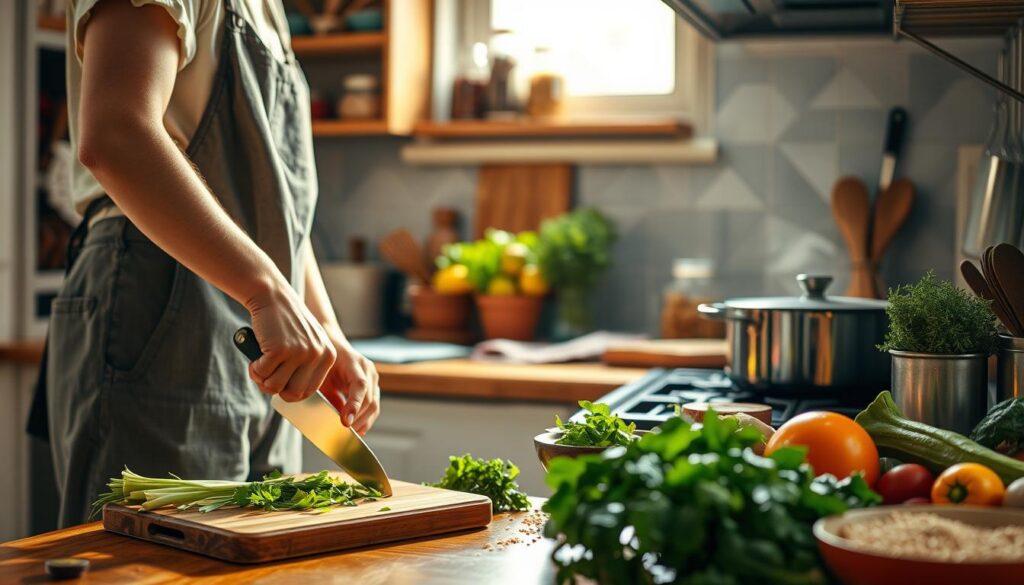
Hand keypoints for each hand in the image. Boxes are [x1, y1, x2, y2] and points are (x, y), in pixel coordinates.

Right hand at [246, 280, 336, 401]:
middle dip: (275, 389)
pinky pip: (261, 374)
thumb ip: (307, 366)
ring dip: (262, 379)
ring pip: (274, 387)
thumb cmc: (286, 322)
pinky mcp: (279, 350)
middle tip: (266, 376)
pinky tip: (255, 357)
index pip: (310, 391)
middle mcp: (317, 355)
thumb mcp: (308, 342)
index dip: (290, 392)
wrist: (272, 296)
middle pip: (293, 394)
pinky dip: (254, 369)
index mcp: (328, 356)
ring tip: (260, 365)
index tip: (280, 383)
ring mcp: (299, 353)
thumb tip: (293, 396)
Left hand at [319, 323, 380, 434]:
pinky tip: (357, 430)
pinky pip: (373, 406)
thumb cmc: (323, 359)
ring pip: (374, 405)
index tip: (345, 422)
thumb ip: (325, 392)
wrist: (332, 342)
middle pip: (369, 399)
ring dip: (362, 422)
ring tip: (350, 436)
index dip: (354, 405)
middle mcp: (368, 370)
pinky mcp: (373, 386)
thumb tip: (324, 418)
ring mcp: (373, 378)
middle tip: (345, 434)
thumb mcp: (321, 374)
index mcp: (354, 362)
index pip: (359, 385)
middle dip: (358, 419)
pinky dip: (365, 419)